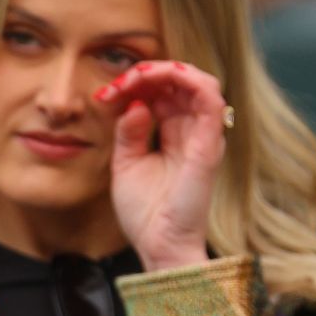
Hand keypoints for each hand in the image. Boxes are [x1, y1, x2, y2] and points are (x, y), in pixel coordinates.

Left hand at [97, 61, 229, 271]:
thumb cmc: (146, 212)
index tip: (105, 94)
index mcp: (172, 134)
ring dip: (165, 71)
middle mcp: (191, 130)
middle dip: (145, 74)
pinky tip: (161, 78)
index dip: (136, 84)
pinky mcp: (209, 143)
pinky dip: (188, 79)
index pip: (161, 93)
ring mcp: (202, 135)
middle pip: (177, 83)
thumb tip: (134, 103)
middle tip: (117, 84)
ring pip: (196, 81)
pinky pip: (210, 98)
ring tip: (137, 76)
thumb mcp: (126, 165)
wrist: (159, 244)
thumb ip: (128, 132)